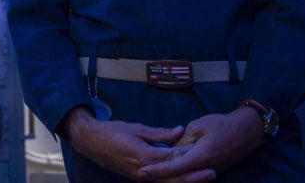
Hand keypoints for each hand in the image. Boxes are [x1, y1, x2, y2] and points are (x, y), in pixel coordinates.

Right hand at [62, 107, 207, 180]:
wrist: (92, 142)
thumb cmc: (113, 132)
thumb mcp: (137, 128)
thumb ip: (160, 133)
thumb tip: (180, 130)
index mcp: (145, 157)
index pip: (172, 159)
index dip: (189, 157)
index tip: (205, 154)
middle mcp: (145, 172)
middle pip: (174, 179)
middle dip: (194, 177)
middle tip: (212, 173)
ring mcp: (142, 177)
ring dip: (185, 182)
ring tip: (203, 178)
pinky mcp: (139, 178)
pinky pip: (160, 182)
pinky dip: (173, 181)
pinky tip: (182, 178)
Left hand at [137, 107, 262, 180]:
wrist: (246, 131)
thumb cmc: (221, 125)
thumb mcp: (198, 126)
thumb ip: (182, 139)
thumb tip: (170, 149)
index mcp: (199, 157)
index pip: (173, 167)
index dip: (157, 170)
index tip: (141, 170)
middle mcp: (203, 169)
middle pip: (178, 177)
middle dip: (159, 177)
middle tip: (141, 174)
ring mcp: (208, 171)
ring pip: (185, 178)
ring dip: (169, 177)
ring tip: (151, 174)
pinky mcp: (211, 170)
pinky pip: (192, 175)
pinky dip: (180, 175)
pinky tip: (169, 171)